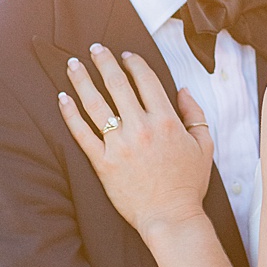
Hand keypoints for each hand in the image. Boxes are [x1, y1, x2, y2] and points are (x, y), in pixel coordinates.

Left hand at [56, 44, 212, 238]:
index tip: (125, 55)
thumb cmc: (188, 184)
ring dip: (82, 81)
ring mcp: (119, 145)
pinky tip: (62, 99)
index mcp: (166, 121)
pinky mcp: (103, 163)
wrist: (170, 217)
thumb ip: (195, 115)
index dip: (134, 63)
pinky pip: (82, 133)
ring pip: (95, 104)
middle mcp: (141, 128)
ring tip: (72, 65)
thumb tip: (182, 90)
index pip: (146, 81)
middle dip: (104, 62)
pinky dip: (70, 114)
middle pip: (117, 85)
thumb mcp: (204, 146)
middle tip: (94, 49)